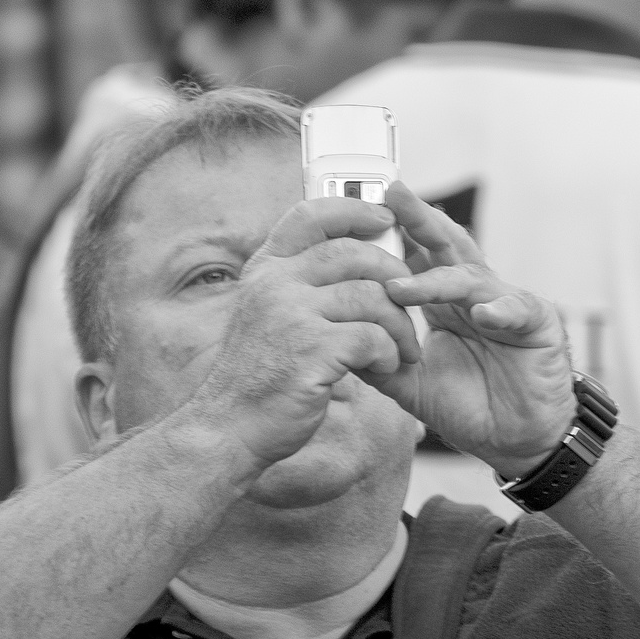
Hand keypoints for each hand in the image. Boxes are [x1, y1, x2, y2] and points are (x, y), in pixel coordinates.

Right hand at [186, 196, 419, 468]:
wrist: (229, 429)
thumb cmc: (259, 377)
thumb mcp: (267, 317)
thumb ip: (299, 286)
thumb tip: (356, 259)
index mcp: (265, 271)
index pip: (311, 215)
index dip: (353, 209)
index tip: (384, 216)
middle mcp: (274, 284)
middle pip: (353, 253)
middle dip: (394, 276)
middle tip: (409, 301)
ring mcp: (291, 315)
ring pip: (371, 296)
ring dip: (399, 324)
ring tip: (403, 349)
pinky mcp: (311, 350)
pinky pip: (373, 337)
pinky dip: (388, 354)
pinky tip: (384, 369)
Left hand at [365, 183, 576, 476]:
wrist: (516, 441)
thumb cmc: (470, 407)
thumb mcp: (411, 383)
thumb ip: (378, 360)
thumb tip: (337, 341)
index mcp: (446, 301)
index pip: (418, 256)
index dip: (393, 234)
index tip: (358, 214)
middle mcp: (476, 294)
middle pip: (446, 247)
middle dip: (418, 221)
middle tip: (391, 194)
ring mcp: (508, 305)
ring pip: (472, 278)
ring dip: (438, 280)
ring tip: (403, 286)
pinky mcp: (540, 325)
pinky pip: (518, 311)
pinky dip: (501, 311)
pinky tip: (483, 314)